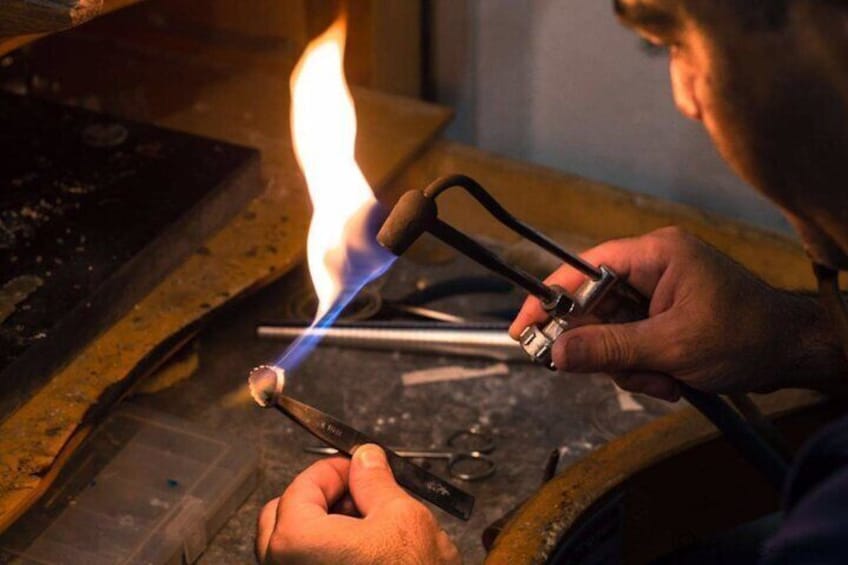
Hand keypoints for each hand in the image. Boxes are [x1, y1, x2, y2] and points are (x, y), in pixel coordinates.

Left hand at [256, 444, 459, 564]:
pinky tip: (361, 551)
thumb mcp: (401, 516)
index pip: (302, 486)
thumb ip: (375, 481)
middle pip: (285, 515)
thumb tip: (366, 460)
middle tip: (357, 492)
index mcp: (296, 540)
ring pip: (292, 547)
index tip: (356, 467)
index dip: (334, 469)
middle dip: (321, 497)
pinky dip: (326, 554)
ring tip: (366, 524)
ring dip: (324, 527)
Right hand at [510, 226, 839, 398]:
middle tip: (624, 372)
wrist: (796, 353)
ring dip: (627, 364)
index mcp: (653, 255)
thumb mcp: (672, 346)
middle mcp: (651, 268)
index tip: (524, 329)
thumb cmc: (746, 336)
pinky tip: (670, 380)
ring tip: (661, 380)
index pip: (581, 271)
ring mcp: (658, 293)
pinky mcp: (664, 316)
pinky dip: (642, 367)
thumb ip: (610, 349)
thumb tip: (556, 354)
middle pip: (593, 308)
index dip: (548, 299)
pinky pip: (630, 343)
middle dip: (604, 348)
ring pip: (610, 332)